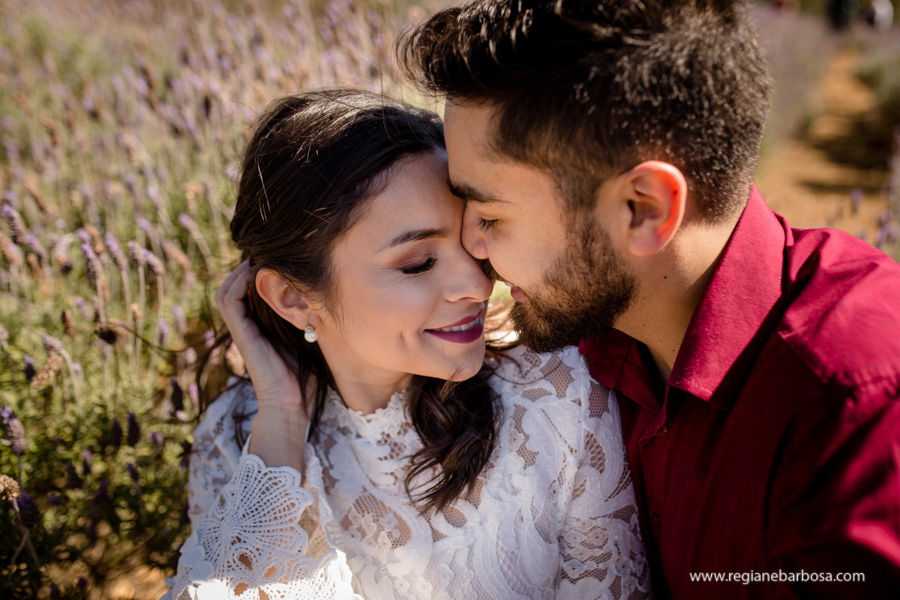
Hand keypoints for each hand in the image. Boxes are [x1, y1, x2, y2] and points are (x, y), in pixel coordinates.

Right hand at [215, 261, 308, 467]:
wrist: (290, 406)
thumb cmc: (303, 380)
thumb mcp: (307, 342)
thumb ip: (308, 323)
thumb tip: (327, 302)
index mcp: (260, 328)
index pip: (250, 293)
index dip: (258, 274)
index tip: (277, 258)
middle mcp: (247, 327)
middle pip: (235, 288)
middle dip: (247, 267)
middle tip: (265, 252)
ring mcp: (242, 331)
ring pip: (227, 291)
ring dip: (239, 271)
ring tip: (256, 257)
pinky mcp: (241, 335)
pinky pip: (229, 301)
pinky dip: (237, 283)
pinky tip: (252, 271)